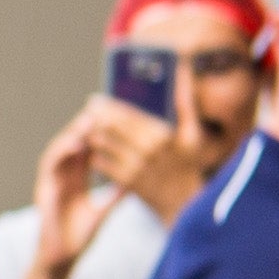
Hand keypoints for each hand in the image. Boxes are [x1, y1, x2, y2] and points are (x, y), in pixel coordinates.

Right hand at [25, 119, 123, 278]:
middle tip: (102, 107)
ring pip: (61, 148)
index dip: (99, 133)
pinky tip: (76, 143)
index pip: (88, 149)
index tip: (115, 118)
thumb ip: (116, 195)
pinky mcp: (43, 188)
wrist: (61, 259)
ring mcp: (51, 181)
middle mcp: (62, 176)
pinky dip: (62, 151)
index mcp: (76, 180)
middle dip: (86, 125)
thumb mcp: (104, 212)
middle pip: (74, 143)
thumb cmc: (79, 238)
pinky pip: (50, 164)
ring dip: (73, 133)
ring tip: (89, 119)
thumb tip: (137, 181)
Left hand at [79, 94, 222, 216]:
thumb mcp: (192, 135)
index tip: (95, 99)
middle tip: (87, 111)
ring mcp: (135, 166)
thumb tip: (183, 74)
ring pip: (103, 144)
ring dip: (92, 134)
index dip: (108, 106)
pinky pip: (101, 163)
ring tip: (86, 127)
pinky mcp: (126, 182)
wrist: (184, 204)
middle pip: (111, 126)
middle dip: (95, 116)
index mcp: (163, 134)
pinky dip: (94, 154)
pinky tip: (92, 149)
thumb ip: (184, 104)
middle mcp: (147, 149)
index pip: (128, 114)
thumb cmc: (187, 165)